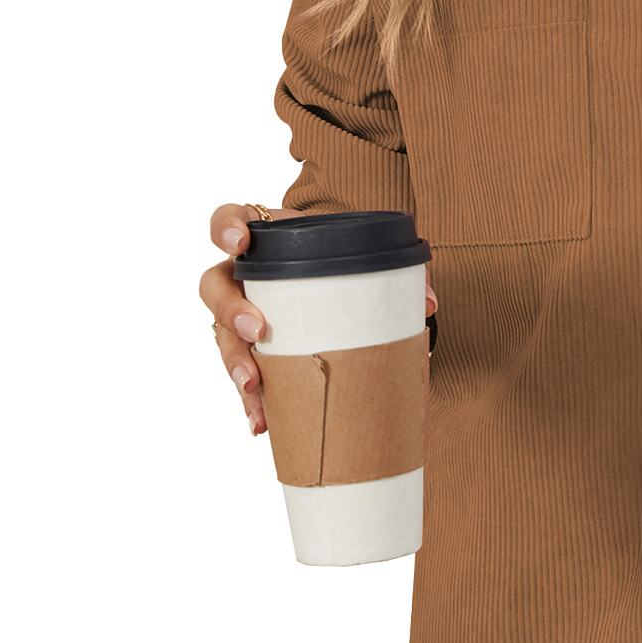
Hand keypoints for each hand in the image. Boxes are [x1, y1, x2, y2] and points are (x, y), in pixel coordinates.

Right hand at [199, 203, 438, 436]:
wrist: (347, 288)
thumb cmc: (347, 264)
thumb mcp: (369, 258)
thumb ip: (398, 272)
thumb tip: (426, 303)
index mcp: (269, 241)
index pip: (229, 221)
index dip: (226, 227)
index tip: (240, 242)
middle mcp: (246, 276)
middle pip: (215, 286)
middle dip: (231, 310)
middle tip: (259, 331)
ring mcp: (244, 314)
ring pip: (221, 336)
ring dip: (235, 363)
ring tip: (254, 387)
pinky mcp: (253, 352)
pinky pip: (243, 374)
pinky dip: (252, 400)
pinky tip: (262, 421)